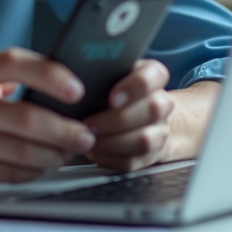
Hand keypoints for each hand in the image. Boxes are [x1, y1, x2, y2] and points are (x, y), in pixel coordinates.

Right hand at [0, 48, 96, 190]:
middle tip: (85, 134)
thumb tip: (52, 82)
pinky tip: (42, 166)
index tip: (76, 89)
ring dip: (54, 155)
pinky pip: (6, 173)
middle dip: (65, 130)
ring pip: (20, 152)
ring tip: (69, 152)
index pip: (14, 64)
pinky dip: (32, 171)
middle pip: (26, 119)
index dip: (51, 75)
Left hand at [82, 60, 220, 171]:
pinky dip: (109, 158)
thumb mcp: (113, 72)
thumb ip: (101, 70)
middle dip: (116, 120)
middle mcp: (161, 104)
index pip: (155, 75)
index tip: (112, 97)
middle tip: (88, 123)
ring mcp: (159, 131)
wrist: (141, 117)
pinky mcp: (150, 156)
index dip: (135, 86)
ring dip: (112, 142)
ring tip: (88, 138)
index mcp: (153, 77)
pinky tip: (93, 151)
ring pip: (144, 140)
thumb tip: (70, 74)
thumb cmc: (118, 90)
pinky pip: (133, 161)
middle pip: (151, 110)